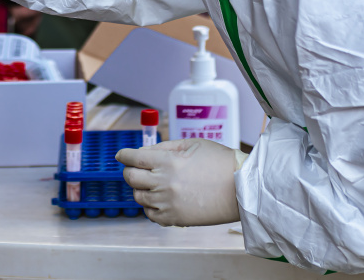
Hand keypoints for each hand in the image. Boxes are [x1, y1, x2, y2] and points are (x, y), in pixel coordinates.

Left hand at [116, 138, 243, 226]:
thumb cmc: (220, 163)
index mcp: (167, 161)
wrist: (241, 188)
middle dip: (130, 171)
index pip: (133, 158)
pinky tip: (160, 200)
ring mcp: (168, 203)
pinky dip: (150, 207)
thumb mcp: (192, 144)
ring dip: (141, 189)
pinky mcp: (174, 219)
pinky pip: (150, 214)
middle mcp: (163, 183)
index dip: (124, 155)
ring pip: (138, 197)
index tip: (121, 156)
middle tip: (137, 169)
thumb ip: (165, 147)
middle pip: (130, 178)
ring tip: (153, 185)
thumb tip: (145, 152)